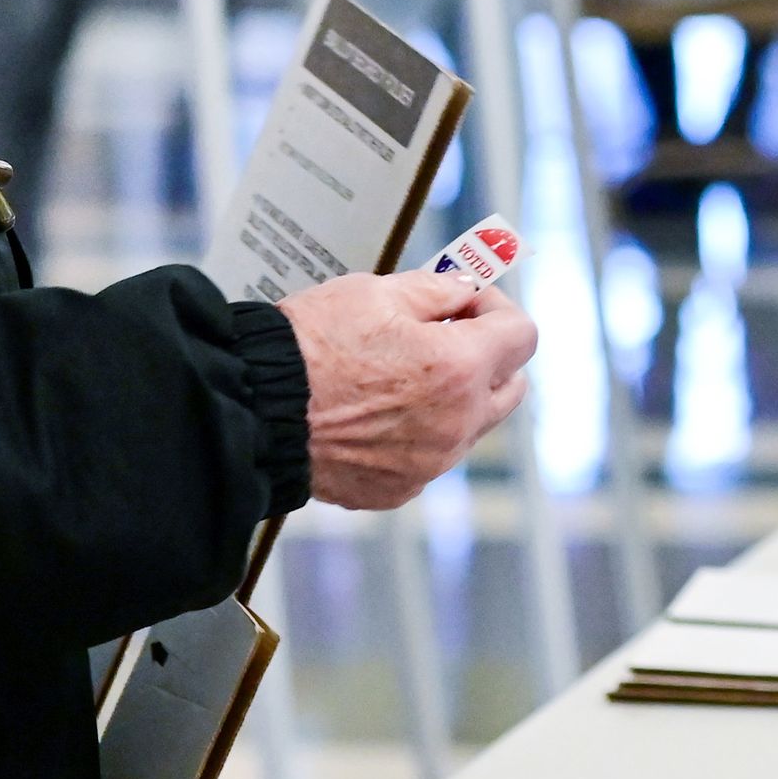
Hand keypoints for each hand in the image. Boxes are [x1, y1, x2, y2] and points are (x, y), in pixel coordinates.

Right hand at [276, 270, 536, 510]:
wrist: (255, 411)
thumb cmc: (308, 348)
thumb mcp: (375, 293)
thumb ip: (438, 289)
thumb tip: (466, 290)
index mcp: (459, 368)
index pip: (523, 335)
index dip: (496, 307)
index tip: (465, 301)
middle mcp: (457, 424)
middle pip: (511, 386)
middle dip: (488, 354)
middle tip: (443, 332)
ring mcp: (431, 463)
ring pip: (472, 424)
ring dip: (456, 396)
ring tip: (401, 372)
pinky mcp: (401, 488)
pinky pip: (432, 455)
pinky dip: (420, 432)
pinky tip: (377, 410)